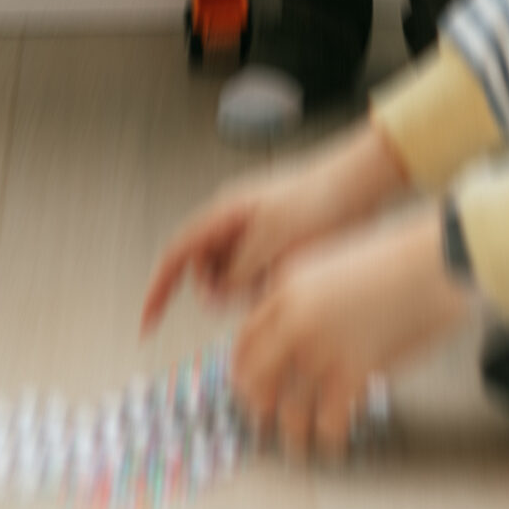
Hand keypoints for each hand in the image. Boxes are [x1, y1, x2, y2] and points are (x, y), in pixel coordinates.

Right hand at [140, 120, 407, 333]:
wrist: (360, 184)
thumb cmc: (319, 201)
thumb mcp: (271, 242)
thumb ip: (237, 272)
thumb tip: (211, 297)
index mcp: (223, 214)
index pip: (175, 255)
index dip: (158, 292)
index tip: (148, 325)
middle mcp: (232, 221)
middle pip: (207, 273)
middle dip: (225, 292)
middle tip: (257, 292)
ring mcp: (252, 230)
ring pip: (233, 277)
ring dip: (251, 289)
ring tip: (286, 274)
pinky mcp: (274, 240)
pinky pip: (257, 273)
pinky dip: (269, 281)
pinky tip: (295, 271)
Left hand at [230, 205, 473, 456]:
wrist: (432, 262)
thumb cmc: (393, 261)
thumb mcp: (334, 266)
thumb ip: (307, 300)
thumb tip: (294, 344)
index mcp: (287, 287)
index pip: (246, 338)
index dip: (242, 369)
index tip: (246, 388)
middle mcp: (294, 319)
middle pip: (257, 376)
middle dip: (257, 407)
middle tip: (262, 425)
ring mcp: (322, 347)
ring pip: (290, 408)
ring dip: (291, 435)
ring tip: (296, 449)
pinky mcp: (353, 372)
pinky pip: (329, 421)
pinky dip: (330, 440)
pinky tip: (333, 447)